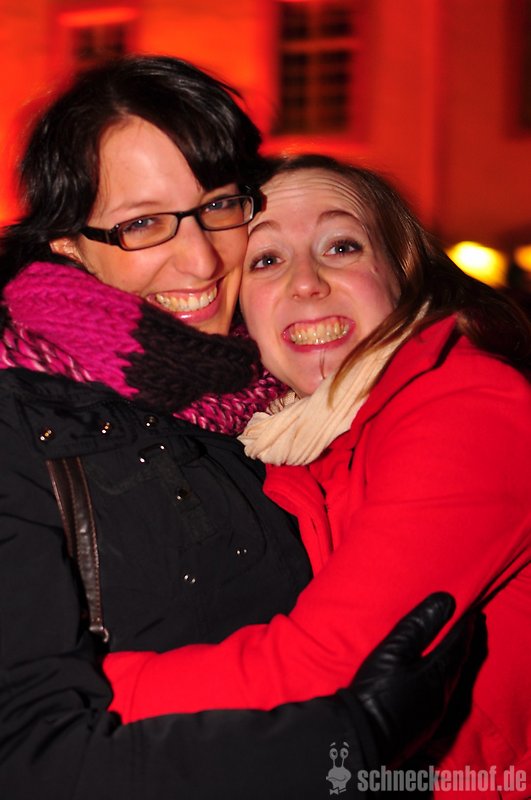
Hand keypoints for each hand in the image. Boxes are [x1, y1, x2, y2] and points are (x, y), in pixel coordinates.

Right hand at [350, 592, 475, 766]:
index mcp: (438, 674)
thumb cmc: (376, 691)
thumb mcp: (394, 650)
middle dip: (464, 641)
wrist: (362, 739)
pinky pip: (442, 695)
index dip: (466, 625)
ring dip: (454, 660)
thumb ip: (419, 624)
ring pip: (451, 680)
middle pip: (459, 662)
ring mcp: (434, 713)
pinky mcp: (423, 726)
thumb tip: (447, 600)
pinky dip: (443, 678)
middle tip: (468, 624)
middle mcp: (443, 695)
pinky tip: (434, 678)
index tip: (472, 609)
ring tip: (452, 645)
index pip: (459, 644)